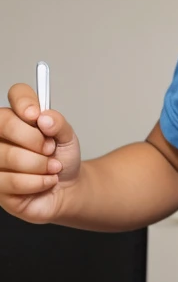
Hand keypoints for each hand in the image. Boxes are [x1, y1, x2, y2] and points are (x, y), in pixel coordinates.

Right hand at [0, 83, 81, 223]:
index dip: (24, 102)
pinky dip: (37, 182)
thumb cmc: (61, 159)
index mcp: (18, 115)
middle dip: (34, 139)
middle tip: (50, 148)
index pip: (15, 94)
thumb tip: (44, 118)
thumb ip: (58, 123)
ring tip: (52, 168)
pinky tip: (45, 181)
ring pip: (9, 155)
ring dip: (40, 164)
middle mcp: (1, 134)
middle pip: (4, 123)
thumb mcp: (68, 138)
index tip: (36, 115)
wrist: (67, 188)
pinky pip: (12, 181)